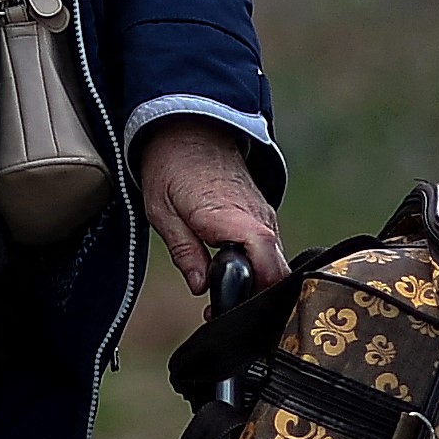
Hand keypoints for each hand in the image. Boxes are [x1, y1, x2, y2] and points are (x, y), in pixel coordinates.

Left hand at [138, 116, 284, 295]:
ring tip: (221, 297)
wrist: (189, 127)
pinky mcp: (262, 214)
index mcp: (231, 216)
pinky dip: (256, 265)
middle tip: (220, 311)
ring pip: (275, 261)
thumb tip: (200, 287)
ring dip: (256, 282)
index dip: (257, 292)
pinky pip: (269, 248)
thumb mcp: (162, 211)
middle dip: (256, 297)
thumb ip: (185, 251)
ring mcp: (264, 215)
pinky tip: (231, 274)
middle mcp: (257, 216)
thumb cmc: (171, 166)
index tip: (231, 308)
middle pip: (277, 270)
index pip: (266, 261)